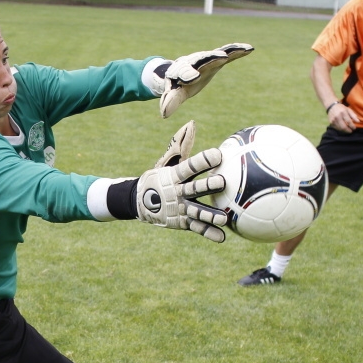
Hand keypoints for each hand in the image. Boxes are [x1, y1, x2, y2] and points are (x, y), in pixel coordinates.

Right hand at [135, 121, 228, 241]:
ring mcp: (179, 208)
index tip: (218, 154)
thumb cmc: (159, 178)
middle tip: (222, 182)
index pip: (190, 166)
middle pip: (194, 188)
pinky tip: (222, 237)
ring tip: (224, 218)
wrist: (138, 201)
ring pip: (197, 211)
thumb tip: (192, 124)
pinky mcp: (182, 222)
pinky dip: (208, 233)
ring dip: (210, 214)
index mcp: (174, 176)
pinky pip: (197, 228)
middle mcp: (177, 192)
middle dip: (208, 186)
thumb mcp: (167, 163)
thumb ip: (181, 147)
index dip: (203, 160)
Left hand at [156, 43, 253, 117]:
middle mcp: (194, 61)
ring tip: (241, 50)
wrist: (180, 69)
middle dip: (212, 57)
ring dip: (229, 51)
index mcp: (181, 71)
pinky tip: (249, 49)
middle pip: (203, 58)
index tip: (194, 77)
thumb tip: (164, 115)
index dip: (188, 74)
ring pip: (218, 53)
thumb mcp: (173, 93)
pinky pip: (228, 52)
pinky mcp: (217, 57)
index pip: (184, 72)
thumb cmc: (177, 84)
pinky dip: (238, 50)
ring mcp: (207, 58)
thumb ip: (171, 101)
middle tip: (221, 57)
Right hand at [326, 101, 358, 132]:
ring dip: (345, 131)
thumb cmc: (341, 108)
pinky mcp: (331, 122)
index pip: (348, 121)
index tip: (354, 128)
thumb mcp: (348, 110)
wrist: (331, 106)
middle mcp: (337, 116)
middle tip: (351, 131)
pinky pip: (336, 128)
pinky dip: (340, 129)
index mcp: (343, 112)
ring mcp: (333, 120)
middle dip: (348, 130)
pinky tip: (343, 129)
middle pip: (343, 127)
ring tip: (348, 130)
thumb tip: (358, 121)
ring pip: (340, 128)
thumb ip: (353, 115)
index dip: (352, 126)